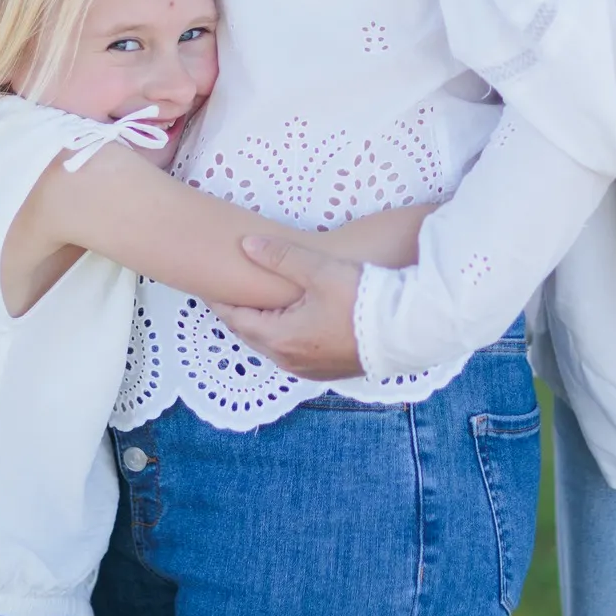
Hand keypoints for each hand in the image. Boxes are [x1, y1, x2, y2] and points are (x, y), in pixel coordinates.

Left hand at [213, 237, 364, 379]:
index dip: (220, 299)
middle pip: (250, 334)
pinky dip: (283, 335)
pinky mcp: (328, 371)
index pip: (235, 318)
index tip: (208, 284)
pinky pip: (292, 353)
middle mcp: (289, 361)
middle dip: (238, 312)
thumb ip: (281, 256)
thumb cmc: (362, 300)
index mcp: (280, 338)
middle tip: (227, 290)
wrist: (407, 330)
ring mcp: (309, 370)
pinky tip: (290, 320)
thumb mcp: (319, 270)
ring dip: (262, 325)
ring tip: (256, 303)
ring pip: (272, 345)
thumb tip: (247, 245)